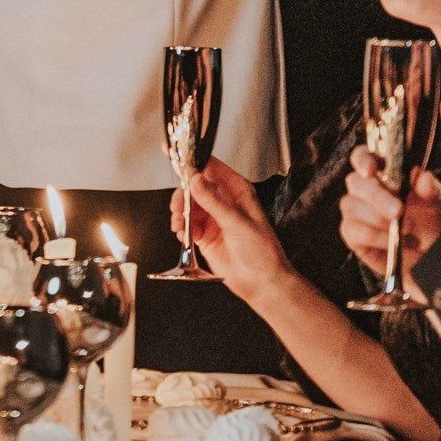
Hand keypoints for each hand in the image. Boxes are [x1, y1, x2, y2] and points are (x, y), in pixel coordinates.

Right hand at [170, 157, 291, 304]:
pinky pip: (186, 224)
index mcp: (237, 191)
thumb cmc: (263, 253)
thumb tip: (196, 180)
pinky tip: (184, 234)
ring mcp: (213, 218)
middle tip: (178, 205)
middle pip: (194, 186)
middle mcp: (223, 202)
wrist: (261, 283)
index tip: (177, 157)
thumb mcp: (238, 223)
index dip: (194, 161)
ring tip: (180, 223)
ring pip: (188, 205)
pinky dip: (181, 228)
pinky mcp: (204, 235)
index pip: (211, 168)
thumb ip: (214, 202)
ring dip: (179, 212)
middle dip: (183, 194)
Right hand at [340, 147, 440, 282]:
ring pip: (351, 205)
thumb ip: (430, 190)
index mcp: (384, 171)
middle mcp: (365, 188)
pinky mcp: (353, 234)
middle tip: (399, 210)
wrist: (430, 256)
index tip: (372, 170)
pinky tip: (390, 241)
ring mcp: (356, 210)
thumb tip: (423, 176)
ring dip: (377, 218)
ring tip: (402, 230)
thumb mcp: (437, 205)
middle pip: (356, 182)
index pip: (363, 156)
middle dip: (377, 196)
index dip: (363, 160)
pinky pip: (352, 229)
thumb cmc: (432, 222)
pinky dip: (373, 235)